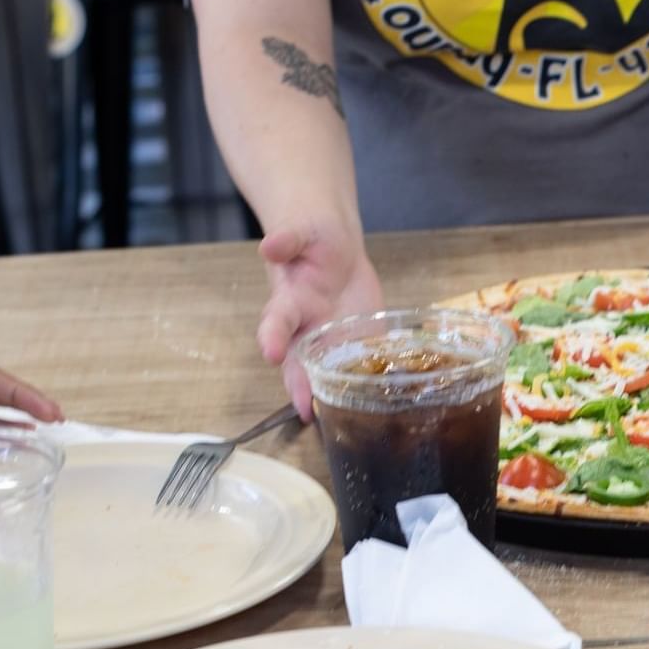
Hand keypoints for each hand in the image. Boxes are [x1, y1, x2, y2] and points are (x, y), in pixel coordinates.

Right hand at [257, 225, 383, 419]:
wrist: (335, 247)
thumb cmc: (310, 238)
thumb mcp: (300, 232)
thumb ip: (288, 239)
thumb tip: (270, 245)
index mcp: (289, 302)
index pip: (276, 323)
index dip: (273, 338)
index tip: (272, 353)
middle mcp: (306, 329)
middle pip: (297, 362)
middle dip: (298, 383)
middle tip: (302, 406)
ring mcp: (332, 341)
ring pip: (326, 372)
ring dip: (327, 392)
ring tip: (327, 416)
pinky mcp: (359, 344)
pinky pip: (362, 366)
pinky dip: (369, 380)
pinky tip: (377, 400)